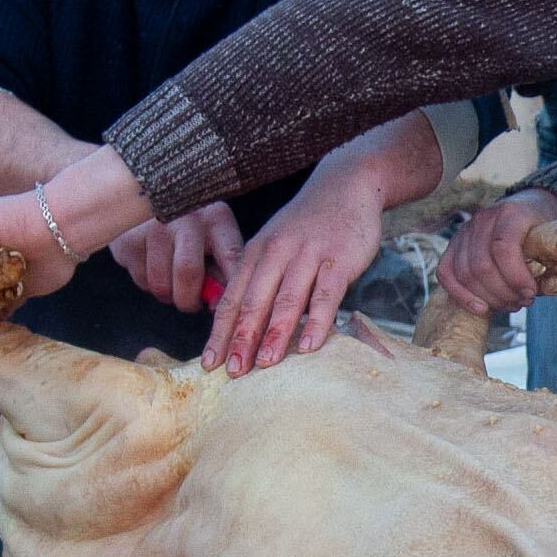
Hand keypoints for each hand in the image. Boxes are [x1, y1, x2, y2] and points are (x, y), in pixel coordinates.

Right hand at [110, 202, 241, 312]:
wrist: (143, 199)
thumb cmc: (190, 227)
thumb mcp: (214, 237)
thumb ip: (221, 267)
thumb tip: (217, 303)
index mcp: (216, 218)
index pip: (231, 257)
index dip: (230, 288)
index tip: (228, 304)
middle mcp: (184, 218)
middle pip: (188, 273)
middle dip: (189, 300)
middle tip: (191, 303)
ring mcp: (153, 227)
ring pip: (160, 283)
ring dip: (167, 295)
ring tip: (171, 283)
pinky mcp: (128, 240)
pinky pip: (141, 280)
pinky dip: (149, 284)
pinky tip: (152, 266)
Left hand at [201, 175, 389, 374]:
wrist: (346, 185)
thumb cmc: (309, 222)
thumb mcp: (276, 242)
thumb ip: (261, 276)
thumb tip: (245, 320)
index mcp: (256, 253)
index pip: (233, 299)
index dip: (220, 333)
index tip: (210, 363)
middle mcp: (277, 254)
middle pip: (254, 303)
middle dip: (240, 340)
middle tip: (232, 371)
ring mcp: (308, 256)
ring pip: (286, 301)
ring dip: (273, 335)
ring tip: (264, 364)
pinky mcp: (338, 260)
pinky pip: (325, 295)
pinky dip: (316, 322)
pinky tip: (308, 346)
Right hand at [438, 189, 556, 315]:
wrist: (528, 205)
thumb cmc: (545, 227)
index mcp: (512, 214)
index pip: (503, 248)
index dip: (515, 276)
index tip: (532, 292)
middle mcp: (484, 219)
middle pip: (482, 266)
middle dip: (504, 293)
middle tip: (523, 302)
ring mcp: (465, 231)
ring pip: (465, 273)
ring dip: (488, 297)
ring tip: (510, 304)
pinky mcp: (454, 244)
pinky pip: (446, 273)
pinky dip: (461, 294)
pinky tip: (481, 308)